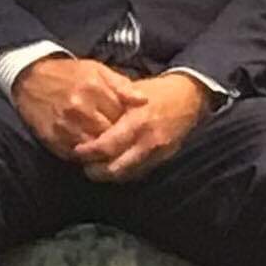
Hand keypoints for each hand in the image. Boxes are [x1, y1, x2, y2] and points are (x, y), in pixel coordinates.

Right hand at [10, 55, 135, 160]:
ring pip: (95, 149)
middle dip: (117, 138)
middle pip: (110, 135)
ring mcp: (65, 126)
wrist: (30, 79)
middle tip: (120, 139)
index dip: (128, 122)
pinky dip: (85, 155)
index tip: (129, 123)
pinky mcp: (53, 139)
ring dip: (102, 150)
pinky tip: (89, 150)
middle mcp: (80, 108)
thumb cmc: (68, 74)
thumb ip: (122, 85)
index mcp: (94, 88)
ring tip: (106, 147)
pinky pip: (76, 156)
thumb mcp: (97, 70)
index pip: (122, 115)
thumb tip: (144, 101)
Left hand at [71, 72, 212, 181]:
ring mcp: (157, 153)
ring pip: (126, 174)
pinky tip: (114, 166)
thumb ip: (110, 104)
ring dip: (108, 174)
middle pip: (114, 167)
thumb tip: (84, 116)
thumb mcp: (132, 91)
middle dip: (95, 170)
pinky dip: (124, 173)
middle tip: (83, 164)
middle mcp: (147, 140)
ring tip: (95, 168)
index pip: (106, 145)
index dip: (88, 152)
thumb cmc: (155, 92)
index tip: (76, 150)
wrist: (189, 98)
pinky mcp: (163, 159)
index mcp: (136, 121)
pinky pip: (139, 173)